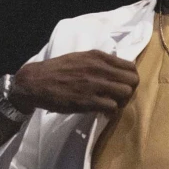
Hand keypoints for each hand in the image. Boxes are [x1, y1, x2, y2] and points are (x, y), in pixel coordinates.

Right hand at [12, 51, 138, 113]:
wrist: (35, 82)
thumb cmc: (58, 70)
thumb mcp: (81, 57)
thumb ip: (100, 62)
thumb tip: (118, 69)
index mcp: (98, 56)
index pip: (130, 66)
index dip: (130, 78)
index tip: (122, 84)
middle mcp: (99, 68)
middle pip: (133, 80)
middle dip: (129, 90)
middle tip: (119, 97)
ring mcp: (94, 84)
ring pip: (126, 93)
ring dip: (121, 101)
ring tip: (111, 105)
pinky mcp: (88, 101)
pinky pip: (112, 107)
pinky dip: (111, 112)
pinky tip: (103, 112)